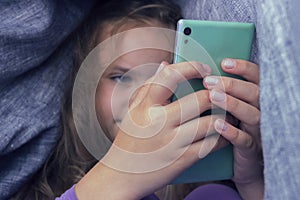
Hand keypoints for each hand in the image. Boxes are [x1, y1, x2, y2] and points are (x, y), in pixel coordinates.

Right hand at [75, 61, 228, 199]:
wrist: (121, 175)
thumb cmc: (129, 140)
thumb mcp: (134, 110)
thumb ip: (149, 86)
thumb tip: (165, 64)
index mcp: (145, 106)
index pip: (171, 76)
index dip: (193, 67)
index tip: (205, 69)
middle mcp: (159, 122)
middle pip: (201, 100)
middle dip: (217, 94)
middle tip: (223, 93)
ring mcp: (172, 142)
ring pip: (211, 123)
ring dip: (224, 116)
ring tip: (226, 112)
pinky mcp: (181, 160)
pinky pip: (210, 145)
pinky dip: (221, 137)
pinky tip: (221, 132)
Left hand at [203, 58, 262, 199]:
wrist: (235, 162)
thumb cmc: (221, 127)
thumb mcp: (217, 105)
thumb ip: (204, 87)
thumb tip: (172, 69)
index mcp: (252, 97)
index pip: (255, 76)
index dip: (243, 68)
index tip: (224, 63)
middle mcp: (258, 110)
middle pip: (254, 92)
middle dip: (232, 85)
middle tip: (209, 81)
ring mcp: (257, 130)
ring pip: (252, 114)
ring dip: (233, 104)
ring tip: (212, 97)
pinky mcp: (251, 149)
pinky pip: (245, 140)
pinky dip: (232, 132)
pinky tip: (217, 125)